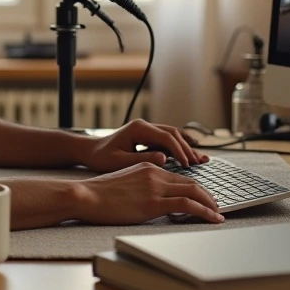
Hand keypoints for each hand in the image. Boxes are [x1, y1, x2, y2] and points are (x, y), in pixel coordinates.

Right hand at [74, 162, 223, 224]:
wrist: (86, 196)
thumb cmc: (99, 194)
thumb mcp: (124, 182)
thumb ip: (141, 186)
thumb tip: (151, 199)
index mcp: (147, 166)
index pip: (179, 177)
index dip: (195, 188)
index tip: (203, 197)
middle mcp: (154, 173)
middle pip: (191, 182)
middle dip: (208, 195)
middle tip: (217, 206)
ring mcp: (155, 187)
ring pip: (194, 191)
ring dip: (210, 204)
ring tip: (218, 214)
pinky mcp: (153, 202)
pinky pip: (188, 205)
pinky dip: (205, 211)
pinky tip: (213, 218)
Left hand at [80, 119, 209, 172]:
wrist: (89, 152)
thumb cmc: (101, 158)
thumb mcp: (120, 162)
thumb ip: (142, 160)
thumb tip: (164, 159)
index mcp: (138, 128)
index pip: (166, 137)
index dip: (179, 150)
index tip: (188, 164)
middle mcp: (144, 125)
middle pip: (172, 134)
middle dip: (187, 148)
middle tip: (199, 162)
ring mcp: (146, 130)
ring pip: (172, 135)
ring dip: (186, 146)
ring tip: (199, 159)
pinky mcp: (146, 136)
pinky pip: (167, 139)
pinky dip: (179, 146)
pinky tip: (190, 152)